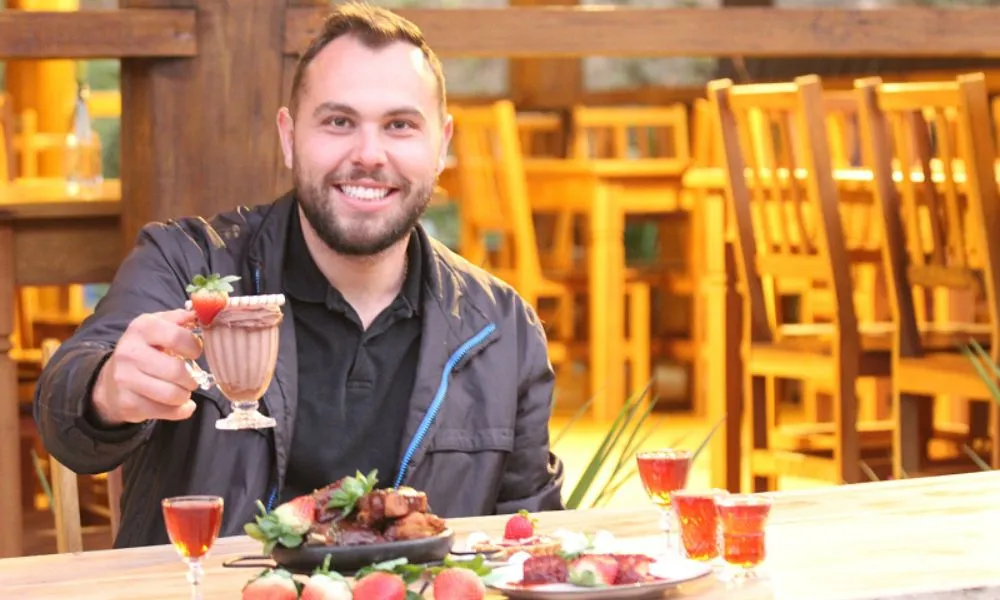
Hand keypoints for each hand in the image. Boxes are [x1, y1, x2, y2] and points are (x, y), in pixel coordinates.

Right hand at [91, 309, 203, 425]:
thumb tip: (201, 313)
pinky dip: (181, 410)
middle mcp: (130, 352)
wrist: (111, 380)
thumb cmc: (144, 350)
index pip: (178, 337)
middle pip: (177, 371)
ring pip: (173, 394)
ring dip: (186, 394)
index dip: (194, 347)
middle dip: (192, 377)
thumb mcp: (157, 326)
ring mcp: (126, 380)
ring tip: (183, 389)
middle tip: (191, 377)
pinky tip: (180, 404)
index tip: (194, 352)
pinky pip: (166, 412)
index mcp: (141, 328)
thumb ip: (180, 318)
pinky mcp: (128, 404)